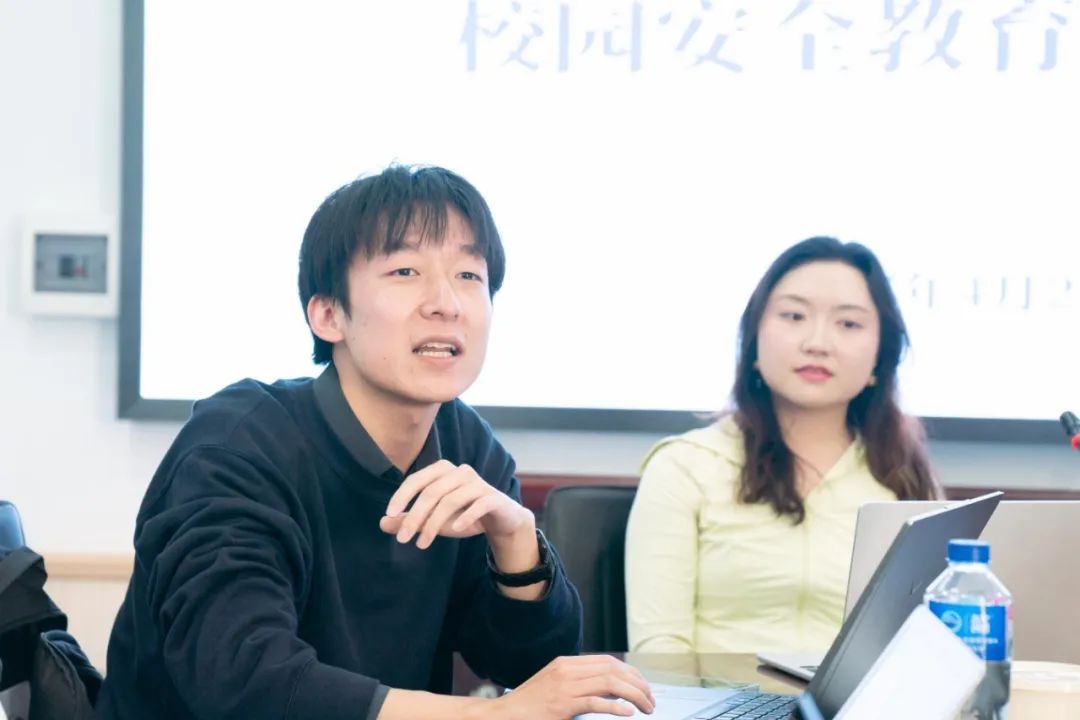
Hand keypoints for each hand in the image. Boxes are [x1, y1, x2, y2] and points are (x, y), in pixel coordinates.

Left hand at [380, 460, 532, 549]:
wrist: (501, 520)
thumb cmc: (463, 515)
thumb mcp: (434, 519)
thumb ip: (409, 519)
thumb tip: (382, 523)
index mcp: (443, 470)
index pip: (417, 480)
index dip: (401, 496)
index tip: (389, 515)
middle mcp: (460, 472)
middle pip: (432, 492)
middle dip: (414, 517)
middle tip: (403, 539)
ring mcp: (479, 483)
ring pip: (450, 501)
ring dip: (433, 524)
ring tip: (422, 544)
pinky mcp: (494, 497)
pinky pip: (478, 505)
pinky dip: (465, 517)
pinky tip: (456, 529)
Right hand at [493, 656, 654, 718]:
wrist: (503, 715)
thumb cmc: (529, 705)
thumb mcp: (554, 685)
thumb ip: (577, 681)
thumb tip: (610, 687)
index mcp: (566, 663)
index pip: (608, 661)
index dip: (631, 672)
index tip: (643, 685)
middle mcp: (567, 670)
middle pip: (613, 669)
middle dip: (638, 683)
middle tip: (651, 700)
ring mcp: (565, 686)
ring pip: (610, 683)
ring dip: (634, 695)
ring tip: (646, 707)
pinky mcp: (563, 705)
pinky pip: (596, 702)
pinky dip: (617, 707)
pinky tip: (629, 712)